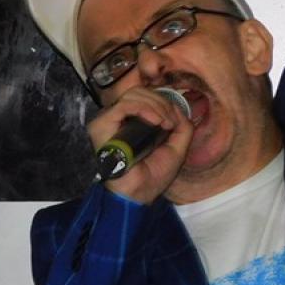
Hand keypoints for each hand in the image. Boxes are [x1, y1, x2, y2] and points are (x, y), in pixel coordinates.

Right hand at [88, 87, 193, 205]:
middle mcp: (117, 117)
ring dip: (155, 105)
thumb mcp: (177, 147)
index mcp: (131, 120)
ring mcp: (107, 120)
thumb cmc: (152, 175)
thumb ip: (182, 125)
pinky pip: (124, 105)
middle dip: (162, 102)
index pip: (145, 96)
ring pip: (133, 94)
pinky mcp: (102, 125)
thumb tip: (178, 107)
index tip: (175, 120)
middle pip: (139, 91)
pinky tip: (156, 121)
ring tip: (165, 123)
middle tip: (171, 122)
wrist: (138, 193)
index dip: (164, 102)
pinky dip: (144, 108)